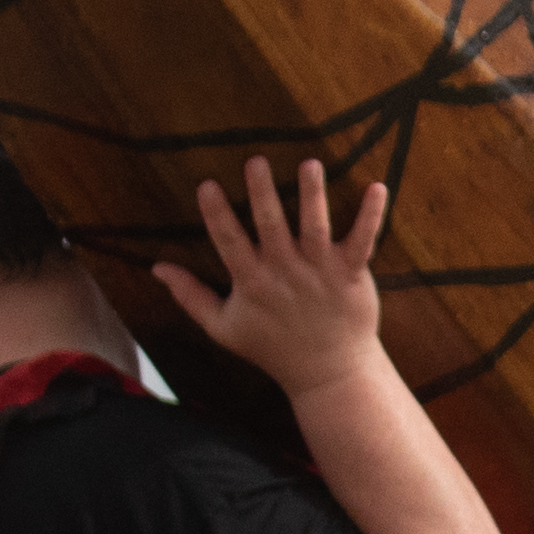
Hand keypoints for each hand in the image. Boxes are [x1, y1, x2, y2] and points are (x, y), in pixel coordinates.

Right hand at [150, 159, 395, 398]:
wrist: (328, 372)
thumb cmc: (273, 347)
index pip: (229, 241)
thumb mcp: (223, 327)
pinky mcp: (352, 274)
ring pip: (316, 227)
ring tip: (310, 163)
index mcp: (252, 282)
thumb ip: (190, 295)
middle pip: (272, 225)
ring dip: (313, 195)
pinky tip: (377, 188)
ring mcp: (320, 272)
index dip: (217, 213)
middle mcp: (285, 272)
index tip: (207, 184)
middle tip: (256, 160)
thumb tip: (156, 267)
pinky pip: (363, 241)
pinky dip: (371, 216)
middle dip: (263, 192)